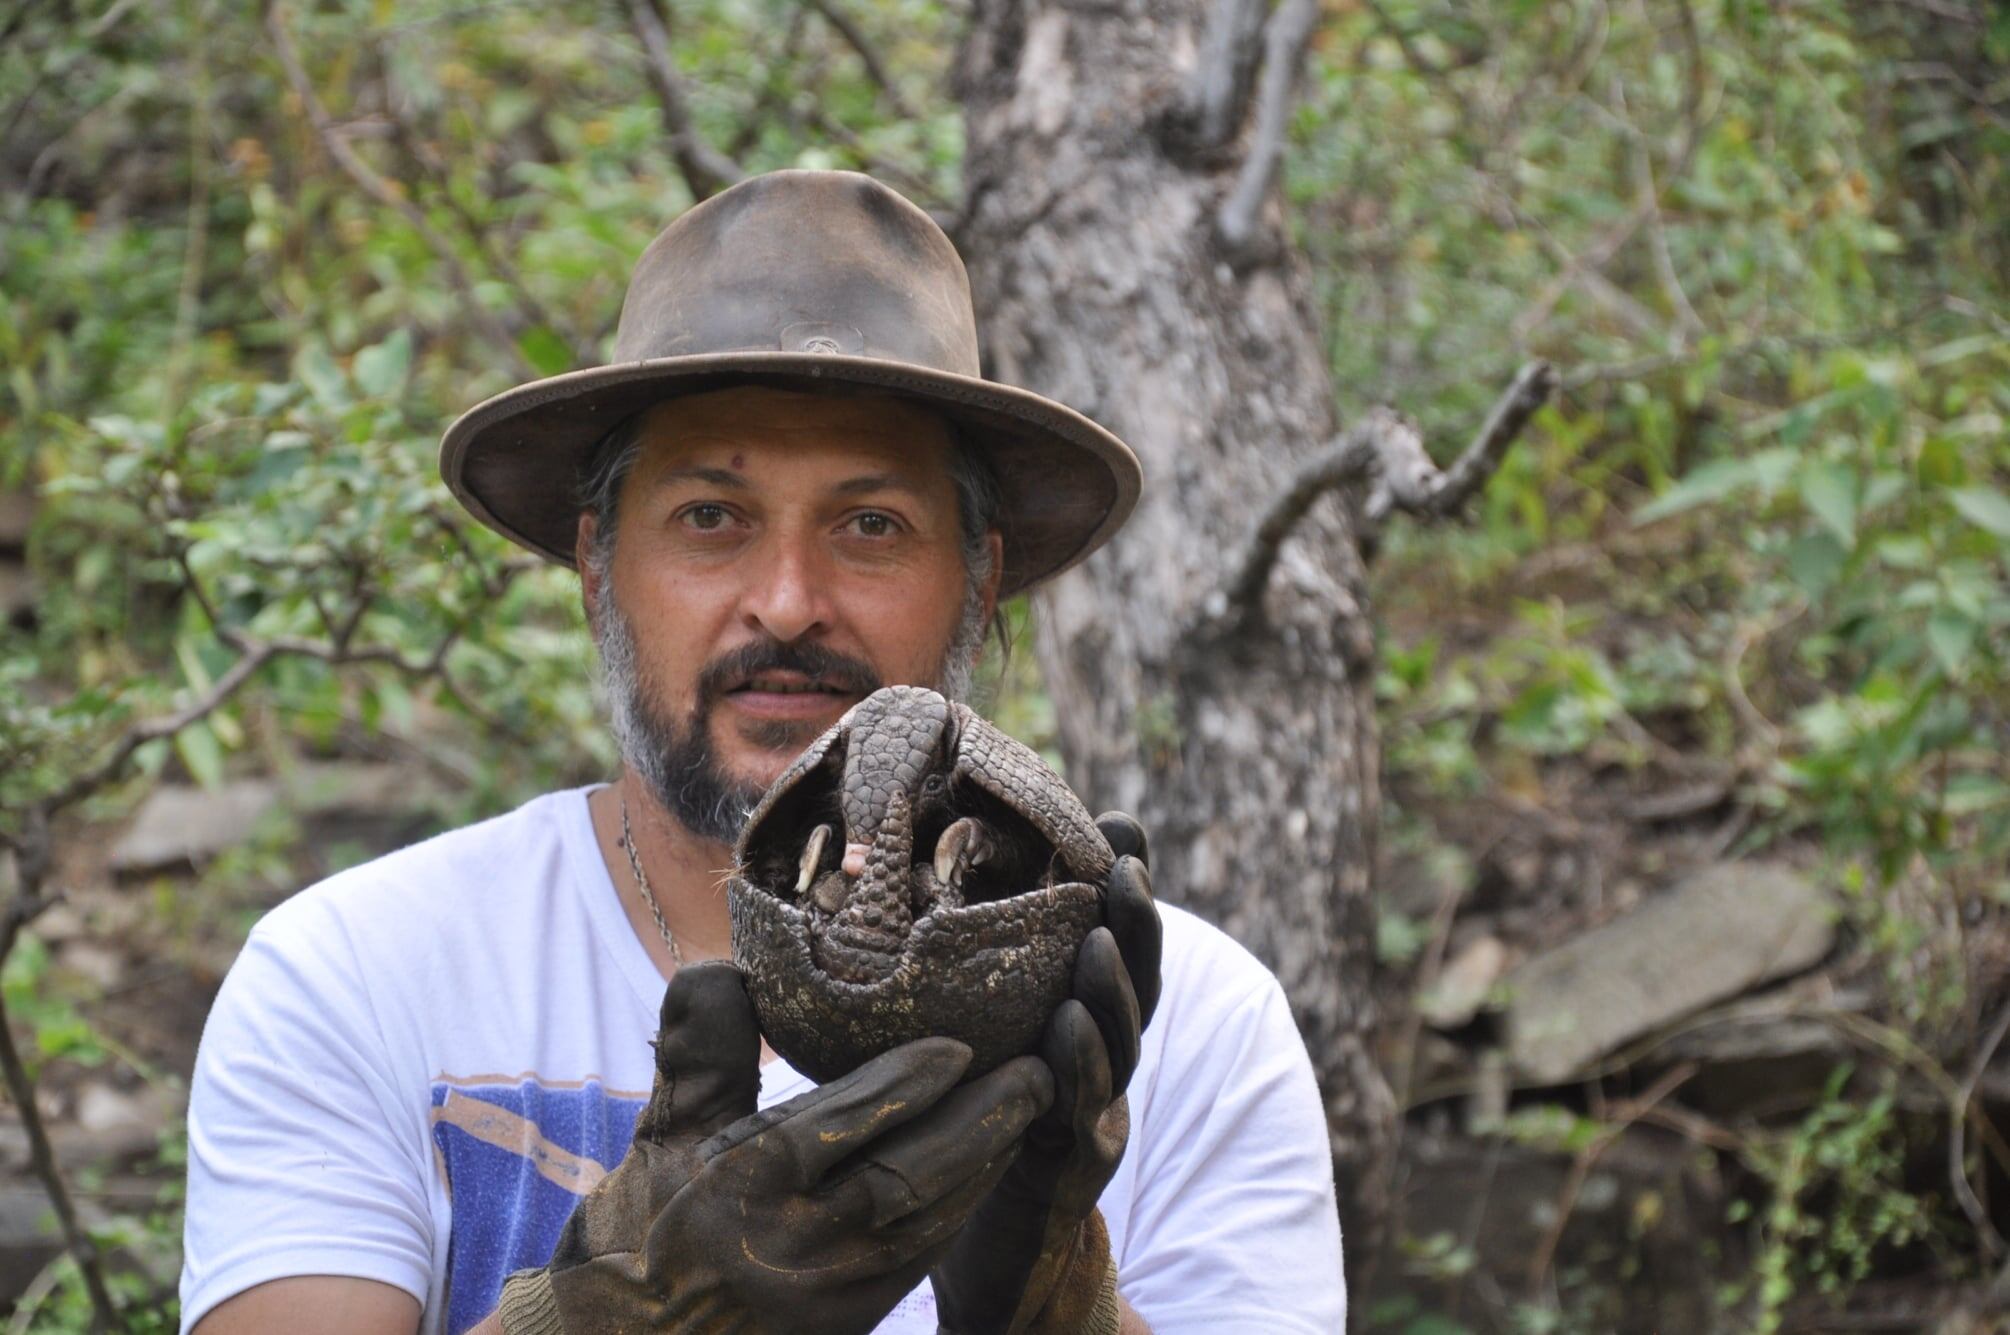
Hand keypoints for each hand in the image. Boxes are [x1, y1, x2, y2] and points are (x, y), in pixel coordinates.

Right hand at [497, 962, 1054, 1334]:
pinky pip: (919, 1264)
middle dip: (980, 1126)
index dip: (903, 1086)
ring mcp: (825, 1299)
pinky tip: (988, 1173)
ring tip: (1029, 1112)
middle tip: (1037, 1073)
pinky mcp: (847, 1329)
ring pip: (927, 1227)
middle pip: (905, 1181)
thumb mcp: (659, 1137)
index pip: (837, 1129)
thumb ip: (703, 1052)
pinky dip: (958, 1213)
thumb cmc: (636, 1238)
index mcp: (738, 1190)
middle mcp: (791, 1250)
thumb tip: (731, 964)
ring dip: (984, 1169)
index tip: (961, 1044)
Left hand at [931, 813, 1162, 1334]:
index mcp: (1068, 1012)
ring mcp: (1094, 1108)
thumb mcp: (957, 1036)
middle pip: (1128, 977)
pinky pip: (1087, 1114)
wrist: (988, 1252)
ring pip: (1119, 1040)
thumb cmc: (961, 1127)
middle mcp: (1092, 1052)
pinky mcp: (1076, 1165)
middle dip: (1133, 919)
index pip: (1103, 937)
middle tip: (1125, 865)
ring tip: (1099, 938)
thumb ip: (947, 974)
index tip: (1117, 823)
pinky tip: (1068, 1031)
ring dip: (1114, 987)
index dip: (1115, 882)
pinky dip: (1083, 1070)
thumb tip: (870, 880)